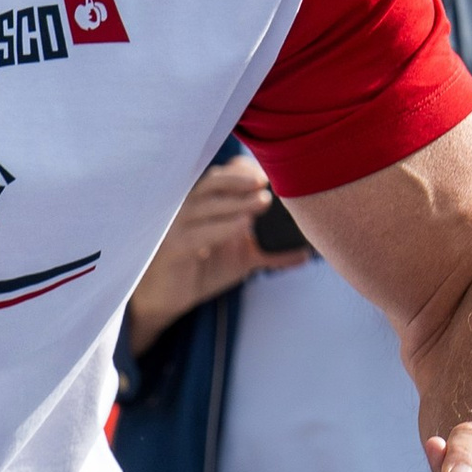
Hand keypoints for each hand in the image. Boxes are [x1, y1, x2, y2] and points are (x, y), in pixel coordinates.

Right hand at [128, 155, 292, 347]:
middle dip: (240, 179)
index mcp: (203, 205)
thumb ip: (269, 253)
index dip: (243, 172)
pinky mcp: (172, 249)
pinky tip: (242, 226)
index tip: (267, 176)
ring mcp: (176, 227)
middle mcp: (188, 209)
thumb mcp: (240, 260)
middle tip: (267, 182)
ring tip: (263, 202)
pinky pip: (197, 234)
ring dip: (235, 202)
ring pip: (204, 205)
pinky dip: (221, 228)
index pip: (221, 177)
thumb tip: (305, 254)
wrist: (165, 299)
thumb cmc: (201, 271)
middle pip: (212, 182)